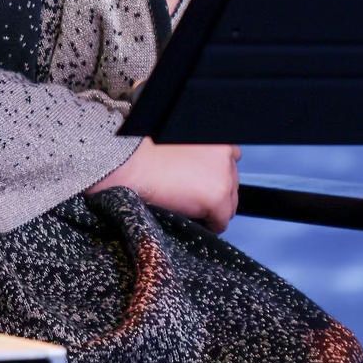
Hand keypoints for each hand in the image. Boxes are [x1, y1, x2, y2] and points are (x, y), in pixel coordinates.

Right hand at [85, 138, 240, 233]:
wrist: (130, 163)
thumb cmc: (144, 150)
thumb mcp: (178, 139)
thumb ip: (197, 151)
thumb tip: (201, 170)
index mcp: (216, 137)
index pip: (229, 160)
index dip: (213, 173)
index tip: (201, 180)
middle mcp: (226, 153)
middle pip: (231, 183)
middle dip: (215, 191)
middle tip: (192, 196)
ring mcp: (224, 176)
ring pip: (229, 203)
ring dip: (214, 208)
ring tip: (190, 208)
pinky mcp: (218, 198)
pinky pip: (221, 222)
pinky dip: (210, 225)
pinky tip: (193, 219)